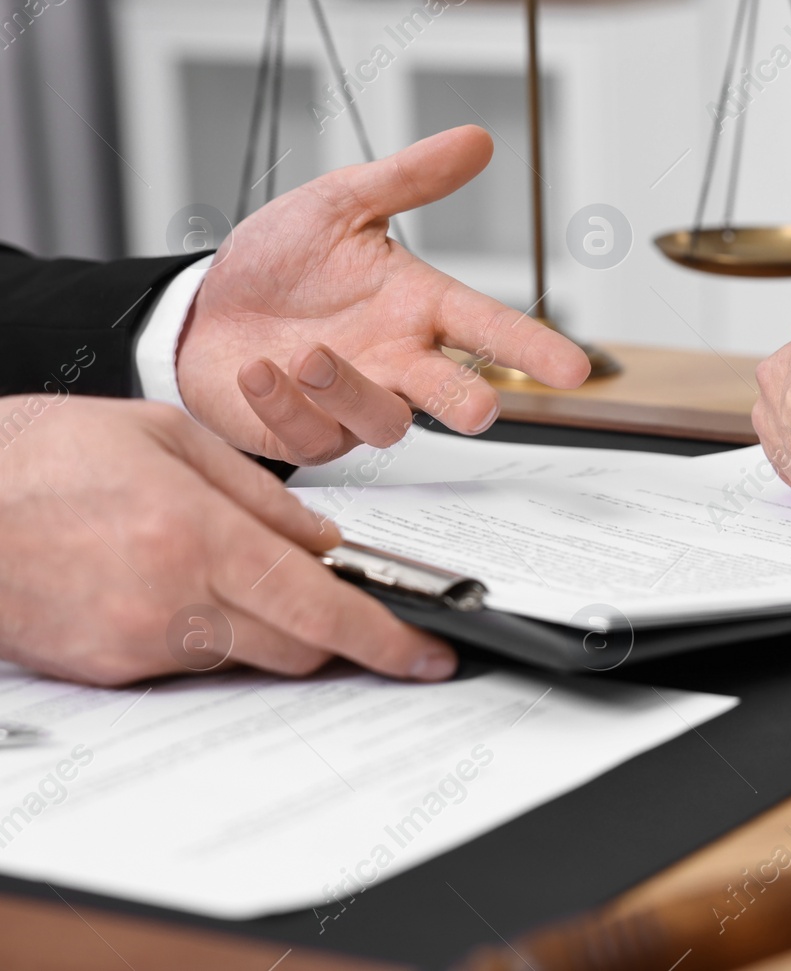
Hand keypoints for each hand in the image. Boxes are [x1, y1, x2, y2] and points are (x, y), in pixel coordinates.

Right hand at [0, 396, 455, 685]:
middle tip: (337, 595)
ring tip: (216, 565)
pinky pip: (188, 663)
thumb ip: (262, 497)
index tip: (428, 655)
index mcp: (199, 536)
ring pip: (246, 657)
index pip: (324, 610)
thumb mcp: (168, 439)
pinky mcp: (105, 672)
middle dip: (331, 628)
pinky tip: (166, 582)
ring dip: (264, 626)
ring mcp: (136, 647)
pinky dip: (206, 632)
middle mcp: (173, 602)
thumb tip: (325, 544)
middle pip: (298, 647)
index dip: (388, 640)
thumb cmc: (41, 458)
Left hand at [177, 126, 590, 464]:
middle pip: (455, 396)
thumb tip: (475, 139)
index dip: (533, 350)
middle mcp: (398, 362)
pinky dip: (283, 402)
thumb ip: (409, 178)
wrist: (203, 310)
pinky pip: (311, 434)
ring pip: (384, 422)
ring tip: (309, 354)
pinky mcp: (308, 434)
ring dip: (349, 390)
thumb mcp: (339, 205)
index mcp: (418, 308)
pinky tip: (260, 370)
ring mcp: (356, 404)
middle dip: (469, 403)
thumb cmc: (279, 264)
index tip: (572, 369)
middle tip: (478, 407)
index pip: (490, 329)